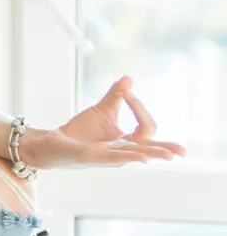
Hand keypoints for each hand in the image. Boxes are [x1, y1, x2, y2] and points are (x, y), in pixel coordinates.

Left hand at [23, 76, 185, 169]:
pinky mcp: (92, 157)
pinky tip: (142, 157)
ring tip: (169, 156)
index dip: (139, 107)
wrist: (52, 141)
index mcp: (125, 141)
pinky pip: (114, 157)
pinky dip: (128, 157)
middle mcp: (120, 150)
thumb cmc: (80, 131)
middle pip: (148, 149)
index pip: (145, 127)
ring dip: (151, 154)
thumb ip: (116, 96)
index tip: (127, 91)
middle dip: (165, 149)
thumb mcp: (102, 110)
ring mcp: (107, 156)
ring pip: (134, 154)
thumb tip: (129, 78)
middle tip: (182, 152)